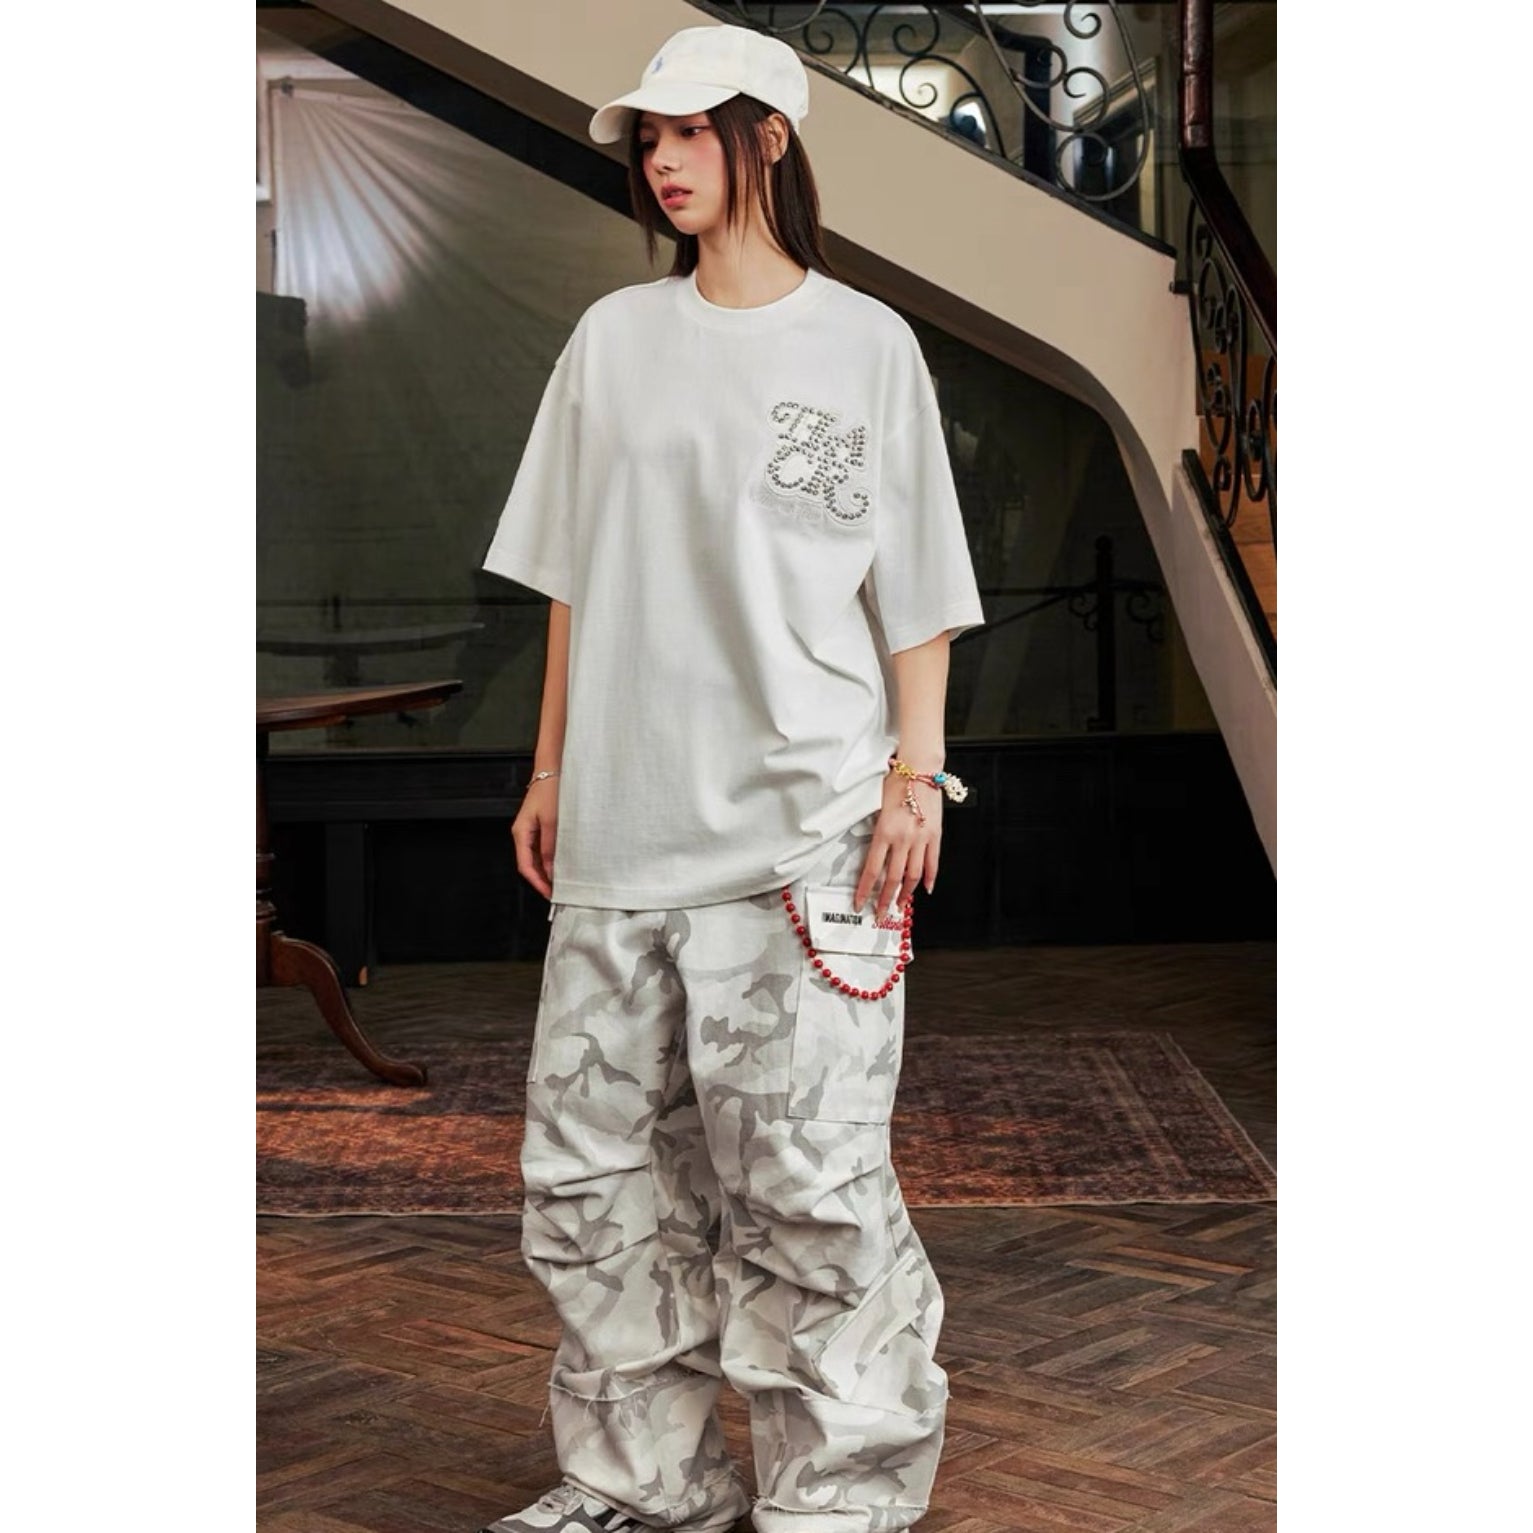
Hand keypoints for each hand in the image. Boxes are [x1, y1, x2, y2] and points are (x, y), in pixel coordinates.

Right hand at [511, 777, 558, 898]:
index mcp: (521, 833)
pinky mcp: (542, 826)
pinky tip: (563, 863)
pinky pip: (544, 847)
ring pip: (538, 857)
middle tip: (559, 891)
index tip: (550, 893)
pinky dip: (552, 858)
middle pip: (530, 864)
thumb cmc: (551, 791)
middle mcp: (524, 833)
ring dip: (548, 869)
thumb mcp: (552, 822)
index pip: (525, 866)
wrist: (554, 770)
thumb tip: (550, 871)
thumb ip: (550, 848)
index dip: (537, 882)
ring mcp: (532, 830)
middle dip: (543, 879)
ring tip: (562, 880)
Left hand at [853, 772, 941, 922]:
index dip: (865, 890)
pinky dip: (930, 878)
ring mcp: (921, 838)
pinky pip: (933, 862)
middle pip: (892, 879)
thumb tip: (872, 853)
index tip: (859, 903)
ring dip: (906, 894)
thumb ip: (875, 831)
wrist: (921, 769)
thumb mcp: (876, 807)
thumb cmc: (896, 782)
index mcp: (884, 832)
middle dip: (885, 900)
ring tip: (901, 906)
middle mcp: (903, 839)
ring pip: (913, 875)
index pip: (872, 870)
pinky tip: (926, 889)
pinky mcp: (935, 835)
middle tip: (880, 914)